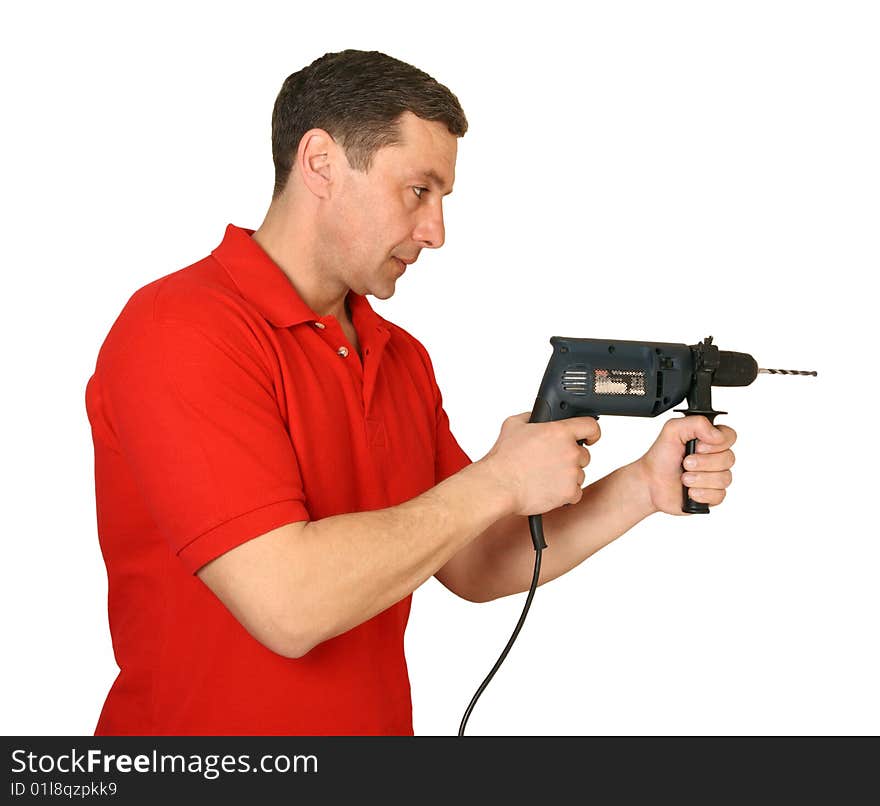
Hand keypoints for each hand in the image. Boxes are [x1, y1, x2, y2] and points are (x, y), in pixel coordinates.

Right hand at [482, 412, 601, 515]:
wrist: (499, 486)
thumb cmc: (503, 459)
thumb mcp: (513, 425)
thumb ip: (531, 417)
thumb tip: (537, 418)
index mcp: (559, 432)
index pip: (591, 426)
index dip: (591, 432)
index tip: (589, 437)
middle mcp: (570, 451)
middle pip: (584, 454)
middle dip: (571, 458)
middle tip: (551, 462)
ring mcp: (572, 473)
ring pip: (579, 474)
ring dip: (567, 476)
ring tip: (545, 477)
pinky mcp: (570, 492)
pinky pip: (576, 493)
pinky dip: (565, 494)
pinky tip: (548, 489)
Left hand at [636, 416, 736, 515]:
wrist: (650, 483)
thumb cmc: (660, 457)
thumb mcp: (672, 430)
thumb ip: (696, 423)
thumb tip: (717, 434)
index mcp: (708, 440)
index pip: (730, 436)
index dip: (717, 443)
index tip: (698, 446)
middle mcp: (714, 457)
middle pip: (729, 458)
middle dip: (703, 462)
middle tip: (686, 463)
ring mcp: (714, 477)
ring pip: (725, 478)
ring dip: (700, 478)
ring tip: (684, 478)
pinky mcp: (712, 495)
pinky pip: (719, 495)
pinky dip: (702, 493)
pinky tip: (690, 491)